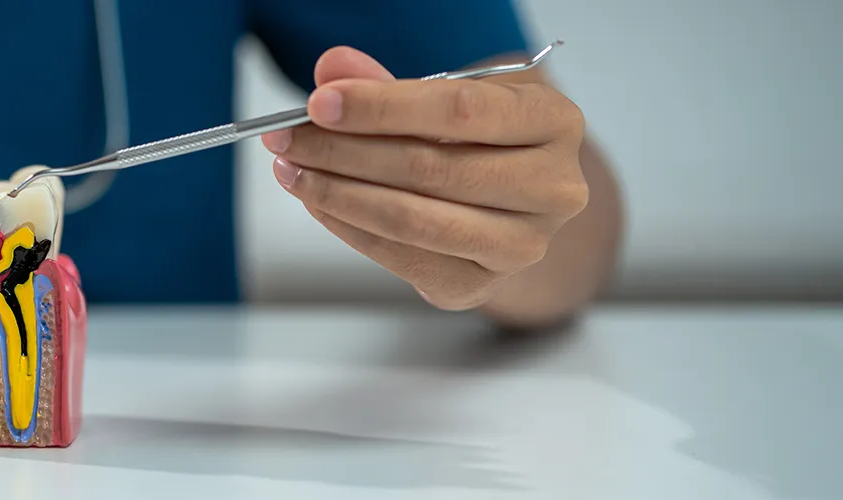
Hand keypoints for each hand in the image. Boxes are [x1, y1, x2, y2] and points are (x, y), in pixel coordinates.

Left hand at [260, 47, 589, 310]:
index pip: (461, 110)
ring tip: (293, 170)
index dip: (383, 107)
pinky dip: (349, 228)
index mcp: (554, 122)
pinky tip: (318, 201)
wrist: (509, 205)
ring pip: (414, 219)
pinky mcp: (482, 286)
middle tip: (288, 138)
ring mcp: (524, 246)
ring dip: (338, 193)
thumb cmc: (479, 142)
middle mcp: (554, 188)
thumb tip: (333, 69)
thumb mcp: (445, 98)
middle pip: (432, 167)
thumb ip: (389, 84)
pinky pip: (402, 256)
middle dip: (345, 151)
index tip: (321, 103)